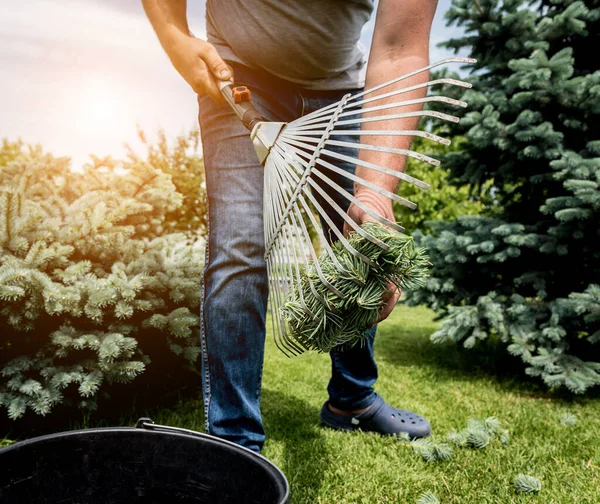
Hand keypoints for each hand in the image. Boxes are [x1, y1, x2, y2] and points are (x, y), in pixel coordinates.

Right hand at [164, 30, 231, 102]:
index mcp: (202, 80)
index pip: (220, 97)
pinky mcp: (196, 85)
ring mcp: (197, 87)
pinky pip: (210, 85)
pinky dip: (212, 77)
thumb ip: (218, 65)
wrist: (174, 45)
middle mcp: (199, 88)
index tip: (230, 80)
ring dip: (218, 78)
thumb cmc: (190, 47)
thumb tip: (227, 77)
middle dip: (224, 81)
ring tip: (211, 64)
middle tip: (219, 65)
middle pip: (220, 92)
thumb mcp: (207, 51)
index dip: (228, 91)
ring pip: (215, 88)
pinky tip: (207, 66)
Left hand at [345, 191, 400, 325]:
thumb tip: (377, 241)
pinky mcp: (363, 268)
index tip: (368, 310)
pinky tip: (344, 309)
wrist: (366, 200)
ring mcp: (376, 269)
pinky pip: (362, 287)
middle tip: (360, 326)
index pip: (392, 288)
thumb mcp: (369, 215)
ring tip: (353, 324)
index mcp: (394, 260)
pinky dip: (355, 299)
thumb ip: (373, 228)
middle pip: (386, 298)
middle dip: (374, 313)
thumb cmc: (370, 207)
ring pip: (375, 296)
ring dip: (366, 310)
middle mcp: (388, 267)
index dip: (383, 302)